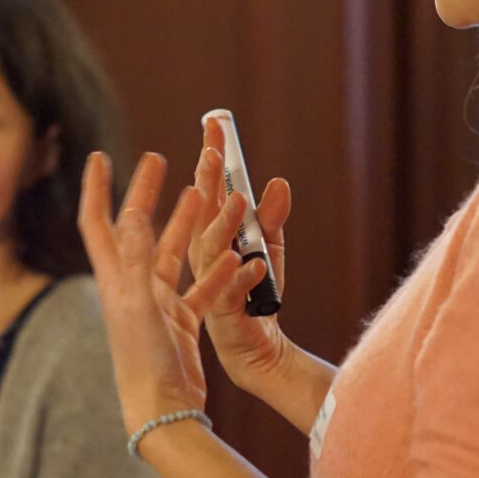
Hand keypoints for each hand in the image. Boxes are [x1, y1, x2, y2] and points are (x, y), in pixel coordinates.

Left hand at [78, 150, 241, 434]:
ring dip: (189, 225)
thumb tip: (131, 215)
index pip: (98, 223)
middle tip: (161, 161)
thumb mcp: (141, 305)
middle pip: (138, 230)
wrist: (162, 411)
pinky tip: (236, 257)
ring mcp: (156, 305)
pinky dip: (217, 272)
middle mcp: (131, 288)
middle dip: (147, 194)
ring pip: (174, 254)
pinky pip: (201, 288)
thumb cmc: (144, 362)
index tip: (100, 156)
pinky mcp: (180, 323)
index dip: (97, 189)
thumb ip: (137, 260)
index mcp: (114, 280)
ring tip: (206, 197)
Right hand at [189, 117, 291, 395]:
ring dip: (224, 226)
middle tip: (210, 151)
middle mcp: (203, 259)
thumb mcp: (270, 253)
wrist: (257, 353)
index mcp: (210, 241)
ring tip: (238, 201)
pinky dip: (244, 278)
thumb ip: (271, 220)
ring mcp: (210, 287)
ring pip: (212, 252)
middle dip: (205, 182)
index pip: (207, 194)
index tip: (214, 124)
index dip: (210, 161)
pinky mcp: (222, 316)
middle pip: (201, 216)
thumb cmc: (256, 299)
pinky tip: (259, 264)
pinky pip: (232, 293)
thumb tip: (277, 183)